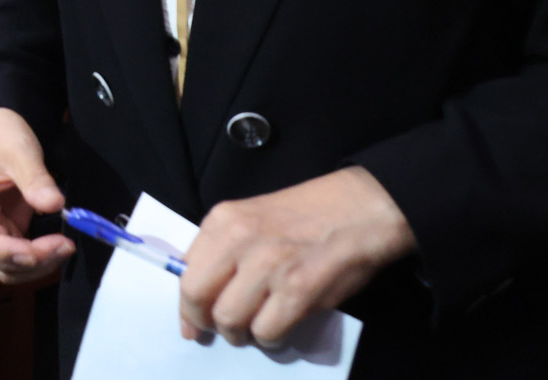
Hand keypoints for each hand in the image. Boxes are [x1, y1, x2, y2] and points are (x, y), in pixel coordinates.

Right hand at [0, 107, 72, 282]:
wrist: (1, 129)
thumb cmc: (2, 135)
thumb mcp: (19, 150)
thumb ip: (35, 178)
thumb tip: (54, 204)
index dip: (8, 251)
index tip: (41, 251)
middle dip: (30, 260)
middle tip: (64, 245)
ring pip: (6, 265)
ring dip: (35, 265)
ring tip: (64, 247)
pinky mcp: (4, 230)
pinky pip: (17, 256)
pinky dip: (37, 258)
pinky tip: (56, 245)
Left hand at [178, 166, 414, 348]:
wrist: (362, 208)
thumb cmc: (307, 215)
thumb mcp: (252, 218)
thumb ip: (224, 251)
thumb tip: (201, 296)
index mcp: (223, 220)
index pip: (186, 272)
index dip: (185, 307)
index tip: (190, 325)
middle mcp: (239, 239)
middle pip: (197, 297)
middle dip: (207, 323)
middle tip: (224, 331)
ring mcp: (268, 264)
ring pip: (230, 319)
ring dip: (241, 334)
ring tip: (256, 329)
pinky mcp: (298, 289)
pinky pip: (267, 331)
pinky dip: (270, 339)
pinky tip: (280, 329)